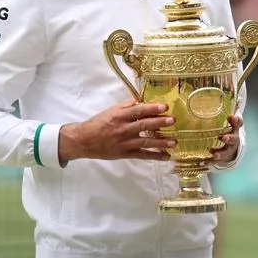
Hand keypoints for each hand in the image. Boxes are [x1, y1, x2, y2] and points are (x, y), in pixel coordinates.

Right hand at [58, 99, 176, 163]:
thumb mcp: (111, 111)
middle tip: (172, 121)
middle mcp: (123, 129)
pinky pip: (142, 155)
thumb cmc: (98, 123)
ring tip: (174, 141)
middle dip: (159, 123)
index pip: (138, 111)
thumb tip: (141, 101)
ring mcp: (124, 143)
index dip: (151, 109)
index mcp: (119, 116)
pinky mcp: (124, 154)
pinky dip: (154, 156)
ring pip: (145, 142)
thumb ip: (127, 106)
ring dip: (160, 142)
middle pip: (143, 125)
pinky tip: (166, 156)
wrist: (83, 141)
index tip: (164, 107)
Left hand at [207, 114, 242, 164]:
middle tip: (224, 138)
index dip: (236, 121)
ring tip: (214, 155)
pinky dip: (210, 162)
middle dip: (229, 138)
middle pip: (234, 139)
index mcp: (234, 130)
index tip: (232, 117)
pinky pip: (216, 161)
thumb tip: (226, 112)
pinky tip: (203, 162)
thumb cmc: (228, 133)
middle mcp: (233, 140)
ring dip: (220, 153)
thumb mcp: (228, 125)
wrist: (232, 150)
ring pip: (226, 152)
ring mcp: (228, 150)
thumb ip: (226, 118)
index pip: (238, 123)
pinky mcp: (222, 158)